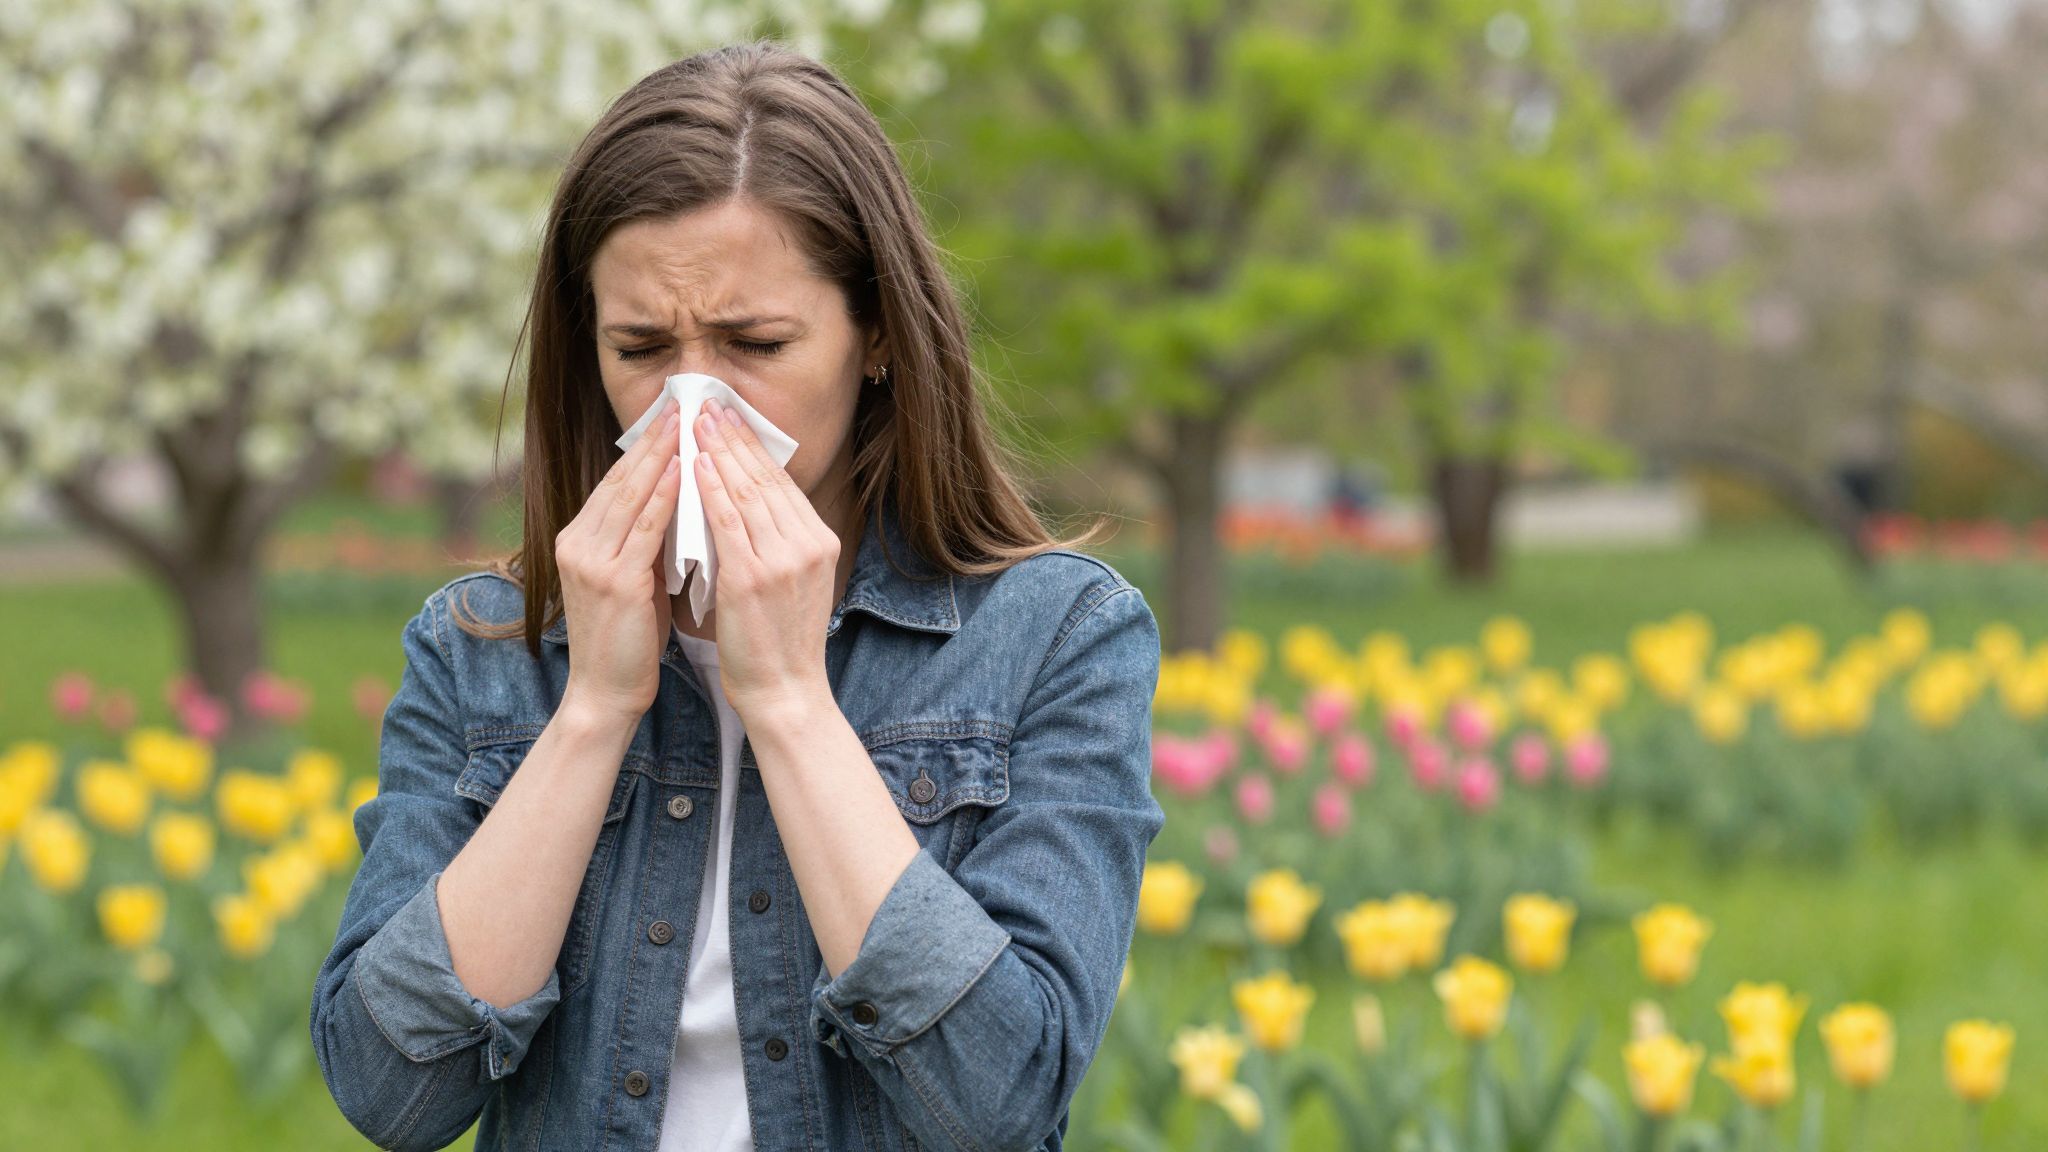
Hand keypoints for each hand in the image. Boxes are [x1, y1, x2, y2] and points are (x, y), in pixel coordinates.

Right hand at [555, 393, 682, 724]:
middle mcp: (578, 542)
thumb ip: (645, 541)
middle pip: (622, 478)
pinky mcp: (612, 580)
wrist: (606, 693)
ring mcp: (591, 559)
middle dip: (654, 439)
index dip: (646, 447)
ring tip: (687, 422)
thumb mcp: (634, 578)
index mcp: (579, 539)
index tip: (672, 415)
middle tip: (683, 402)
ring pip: (632, 495)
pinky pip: (645, 527)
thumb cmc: (628, 639)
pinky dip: (666, 495)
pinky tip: (685, 469)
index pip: (617, 481)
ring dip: (662, 455)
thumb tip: (680, 501)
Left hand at [691, 396, 839, 719]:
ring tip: (696, 422)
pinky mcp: (753, 578)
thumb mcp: (793, 583)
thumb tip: (748, 505)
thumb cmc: (780, 644)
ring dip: (719, 451)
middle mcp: (806, 544)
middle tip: (710, 404)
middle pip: (765, 478)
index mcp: (819, 542)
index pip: (781, 483)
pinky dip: (711, 488)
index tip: (731, 418)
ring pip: (746, 492)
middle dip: (735, 437)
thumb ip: (778, 543)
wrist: (785, 693)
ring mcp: (782, 560)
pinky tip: (695, 463)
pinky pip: (728, 521)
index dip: (753, 446)